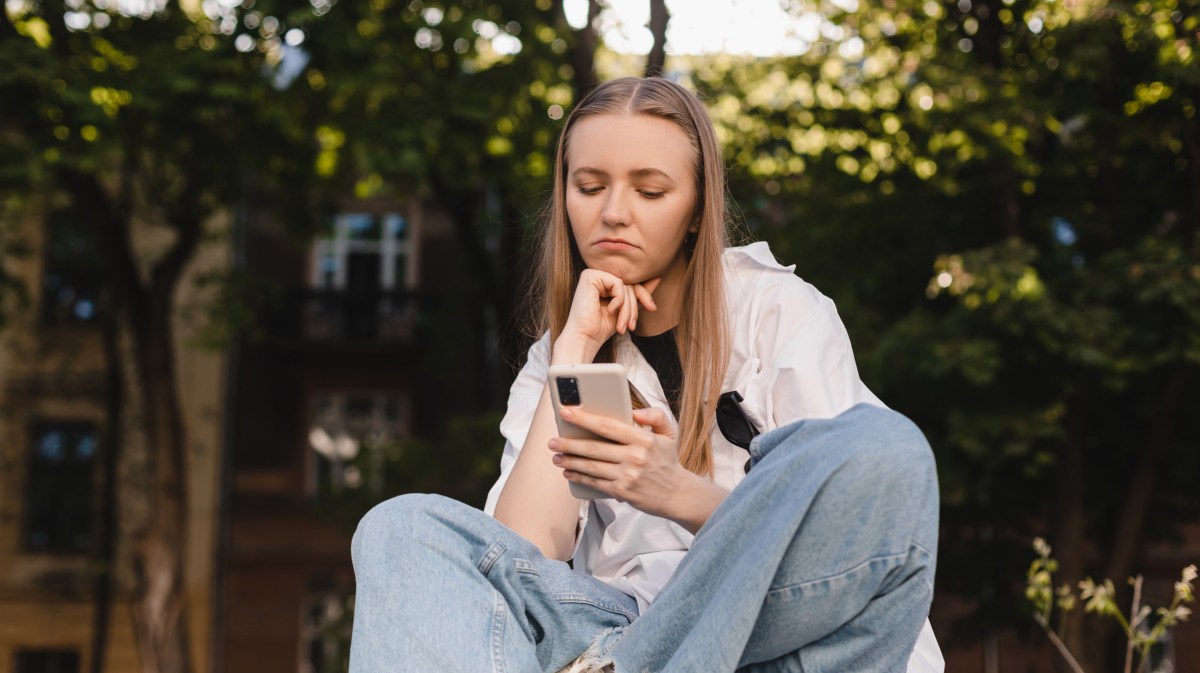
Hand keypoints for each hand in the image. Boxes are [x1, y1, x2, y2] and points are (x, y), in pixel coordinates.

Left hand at [548, 405, 688, 517]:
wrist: (677, 494)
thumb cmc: (667, 461)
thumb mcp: (668, 434)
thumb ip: (656, 416)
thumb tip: (636, 412)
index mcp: (643, 439)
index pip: (608, 426)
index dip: (584, 419)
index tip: (566, 412)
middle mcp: (634, 457)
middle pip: (594, 447)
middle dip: (569, 443)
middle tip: (553, 440)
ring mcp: (627, 476)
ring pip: (591, 466)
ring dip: (570, 460)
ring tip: (556, 456)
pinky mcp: (622, 492)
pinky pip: (595, 482)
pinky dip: (579, 477)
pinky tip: (568, 472)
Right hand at [555, 270, 659, 362]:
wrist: (585, 338)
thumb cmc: (601, 327)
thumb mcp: (626, 309)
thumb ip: (640, 294)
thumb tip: (658, 277)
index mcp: (605, 282)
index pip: (631, 283)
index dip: (644, 295)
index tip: (652, 308)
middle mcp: (598, 276)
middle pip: (629, 283)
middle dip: (635, 305)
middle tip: (632, 325)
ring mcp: (593, 274)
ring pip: (625, 285)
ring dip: (627, 308)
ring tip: (622, 325)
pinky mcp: (590, 276)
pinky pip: (617, 283)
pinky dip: (619, 300)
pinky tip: (610, 310)